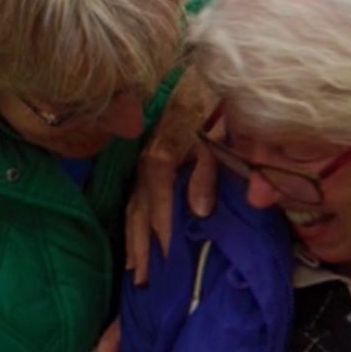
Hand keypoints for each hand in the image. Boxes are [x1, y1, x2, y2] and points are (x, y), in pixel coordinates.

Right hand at [125, 69, 219, 286]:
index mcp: (164, 149)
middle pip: (138, 206)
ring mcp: (144, 159)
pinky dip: (134, 224)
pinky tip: (135, 244)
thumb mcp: (217, 131)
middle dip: (141, 244)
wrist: (198, 70)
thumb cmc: (214, 101)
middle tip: (144, 281)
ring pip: (133, 205)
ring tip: (136, 274)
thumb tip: (198, 212)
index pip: (158, 193)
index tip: (166, 256)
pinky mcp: (148, 159)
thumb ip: (207, 170)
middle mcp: (147, 158)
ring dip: (134, 240)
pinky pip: (135, 197)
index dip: (161, 224)